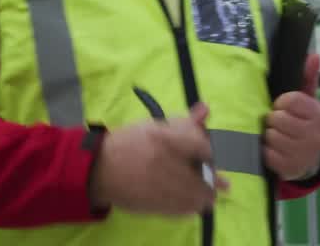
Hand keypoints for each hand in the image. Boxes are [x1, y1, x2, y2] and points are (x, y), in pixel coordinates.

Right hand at [89, 103, 230, 214]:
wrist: (100, 169)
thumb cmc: (130, 143)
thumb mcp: (155, 127)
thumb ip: (183, 121)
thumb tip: (206, 109)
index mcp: (163, 138)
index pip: (202, 146)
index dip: (210, 151)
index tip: (210, 155)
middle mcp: (164, 163)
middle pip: (203, 175)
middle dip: (213, 178)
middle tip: (219, 182)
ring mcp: (160, 187)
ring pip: (196, 197)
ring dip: (205, 196)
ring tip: (208, 196)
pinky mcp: (155, 205)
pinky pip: (183, 210)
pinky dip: (191, 207)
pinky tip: (192, 204)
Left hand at [264, 53, 319, 180]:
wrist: (311, 159)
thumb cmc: (305, 124)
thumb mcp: (309, 101)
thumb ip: (308, 78)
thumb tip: (314, 55)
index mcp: (319, 114)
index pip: (290, 100)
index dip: (281, 103)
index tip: (283, 107)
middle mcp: (314, 134)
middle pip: (277, 118)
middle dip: (274, 119)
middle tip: (278, 123)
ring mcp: (303, 153)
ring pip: (270, 135)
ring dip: (269, 135)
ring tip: (276, 135)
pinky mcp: (290, 168)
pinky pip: (267, 154)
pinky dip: (266, 151)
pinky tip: (273, 149)